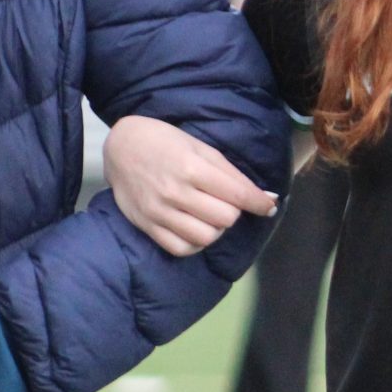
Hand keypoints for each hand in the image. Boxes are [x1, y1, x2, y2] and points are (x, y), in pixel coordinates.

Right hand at [105, 114, 279, 255]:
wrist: (122, 147)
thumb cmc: (166, 142)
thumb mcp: (201, 148)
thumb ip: (232, 174)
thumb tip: (266, 197)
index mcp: (192, 168)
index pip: (237, 195)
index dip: (259, 203)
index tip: (269, 206)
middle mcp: (176, 192)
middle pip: (225, 219)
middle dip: (233, 211)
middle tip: (227, 202)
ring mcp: (160, 212)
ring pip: (206, 237)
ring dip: (216, 229)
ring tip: (211, 216)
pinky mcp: (148, 226)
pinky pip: (181, 248)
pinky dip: (196, 243)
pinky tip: (196, 228)